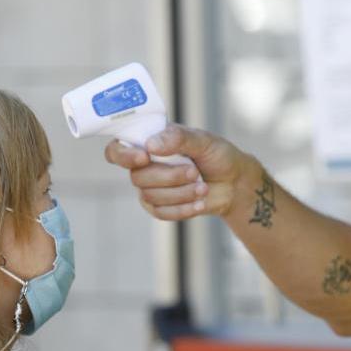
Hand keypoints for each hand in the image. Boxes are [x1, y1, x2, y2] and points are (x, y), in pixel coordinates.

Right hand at [104, 124, 256, 220]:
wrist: (234, 183)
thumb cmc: (217, 155)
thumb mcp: (203, 140)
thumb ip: (177, 138)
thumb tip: (150, 144)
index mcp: (149, 142)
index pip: (117, 150)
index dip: (123, 155)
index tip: (144, 156)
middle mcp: (145, 165)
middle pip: (137, 177)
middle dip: (169, 177)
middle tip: (194, 171)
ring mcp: (150, 188)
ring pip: (149, 197)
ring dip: (180, 193)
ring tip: (202, 187)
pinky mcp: (160, 207)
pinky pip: (160, 213)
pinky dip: (182, 209)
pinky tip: (199, 202)